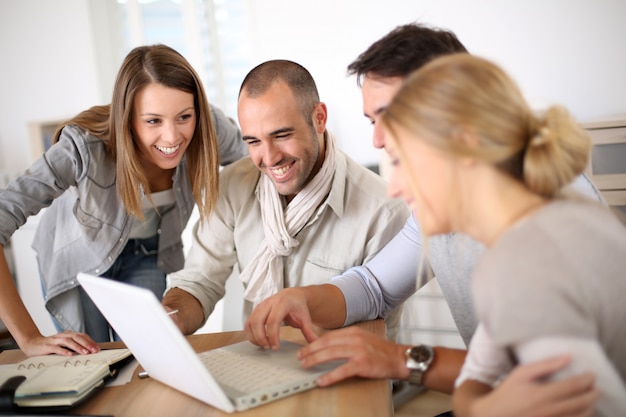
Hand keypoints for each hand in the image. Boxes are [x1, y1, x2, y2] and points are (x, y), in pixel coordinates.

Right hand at [19, 331, 99, 356]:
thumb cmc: (50, 346)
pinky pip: (57, 348)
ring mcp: (55, 340)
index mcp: (68, 334)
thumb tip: (88, 351)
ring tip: (85, 352)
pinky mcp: (47, 346)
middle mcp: (62, 335)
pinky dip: (64, 351)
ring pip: (69, 341)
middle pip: (77, 337)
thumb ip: (74, 346)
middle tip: (94, 350)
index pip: (82, 336)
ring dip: (78, 347)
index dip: (90, 341)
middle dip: (87, 344)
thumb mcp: (64, 344)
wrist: (32, 344)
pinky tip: (70, 355)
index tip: (97, 348)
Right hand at [245, 288, 318, 349]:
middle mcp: (268, 303)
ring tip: (264, 346)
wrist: (292, 296)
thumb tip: (315, 344)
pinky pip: (248, 323)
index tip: (275, 347)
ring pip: (250, 323)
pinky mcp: (255, 311)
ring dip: (254, 337)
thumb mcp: (305, 318)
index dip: (272, 335)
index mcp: (281, 303)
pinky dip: (250, 334)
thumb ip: (309, 331)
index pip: (272, 320)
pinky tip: (259, 341)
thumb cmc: (297, 306)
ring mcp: (260, 306)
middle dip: (261, 337)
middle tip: (268, 347)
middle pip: (257, 321)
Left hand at [297, 326, 407, 386]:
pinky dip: (329, 376)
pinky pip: (341, 370)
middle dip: (310, 350)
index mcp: (354, 332)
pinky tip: (321, 381)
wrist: (400, 358)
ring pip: (330, 354)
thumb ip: (348, 340)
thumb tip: (330, 347)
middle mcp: (354, 339)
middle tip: (300, 356)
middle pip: (326, 343)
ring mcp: (358, 351)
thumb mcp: (364, 339)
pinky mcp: (362, 364)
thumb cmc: (382, 351)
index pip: (329, 336)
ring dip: (315, 360)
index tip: (305, 348)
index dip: (314, 342)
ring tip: (305, 365)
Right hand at [467, 356, 598, 416]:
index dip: (587, 380)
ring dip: (590, 406)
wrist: (495, 414)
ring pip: (581, 416)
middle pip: (582, 402)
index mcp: (543, 394)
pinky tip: (581, 411)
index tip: (592, 374)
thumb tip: (567, 357)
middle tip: (596, 387)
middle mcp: (550, 410)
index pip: (574, 386)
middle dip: (593, 394)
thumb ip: (545, 365)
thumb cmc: (507, 392)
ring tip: (591, 399)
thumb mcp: (521, 373)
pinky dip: (581, 416)